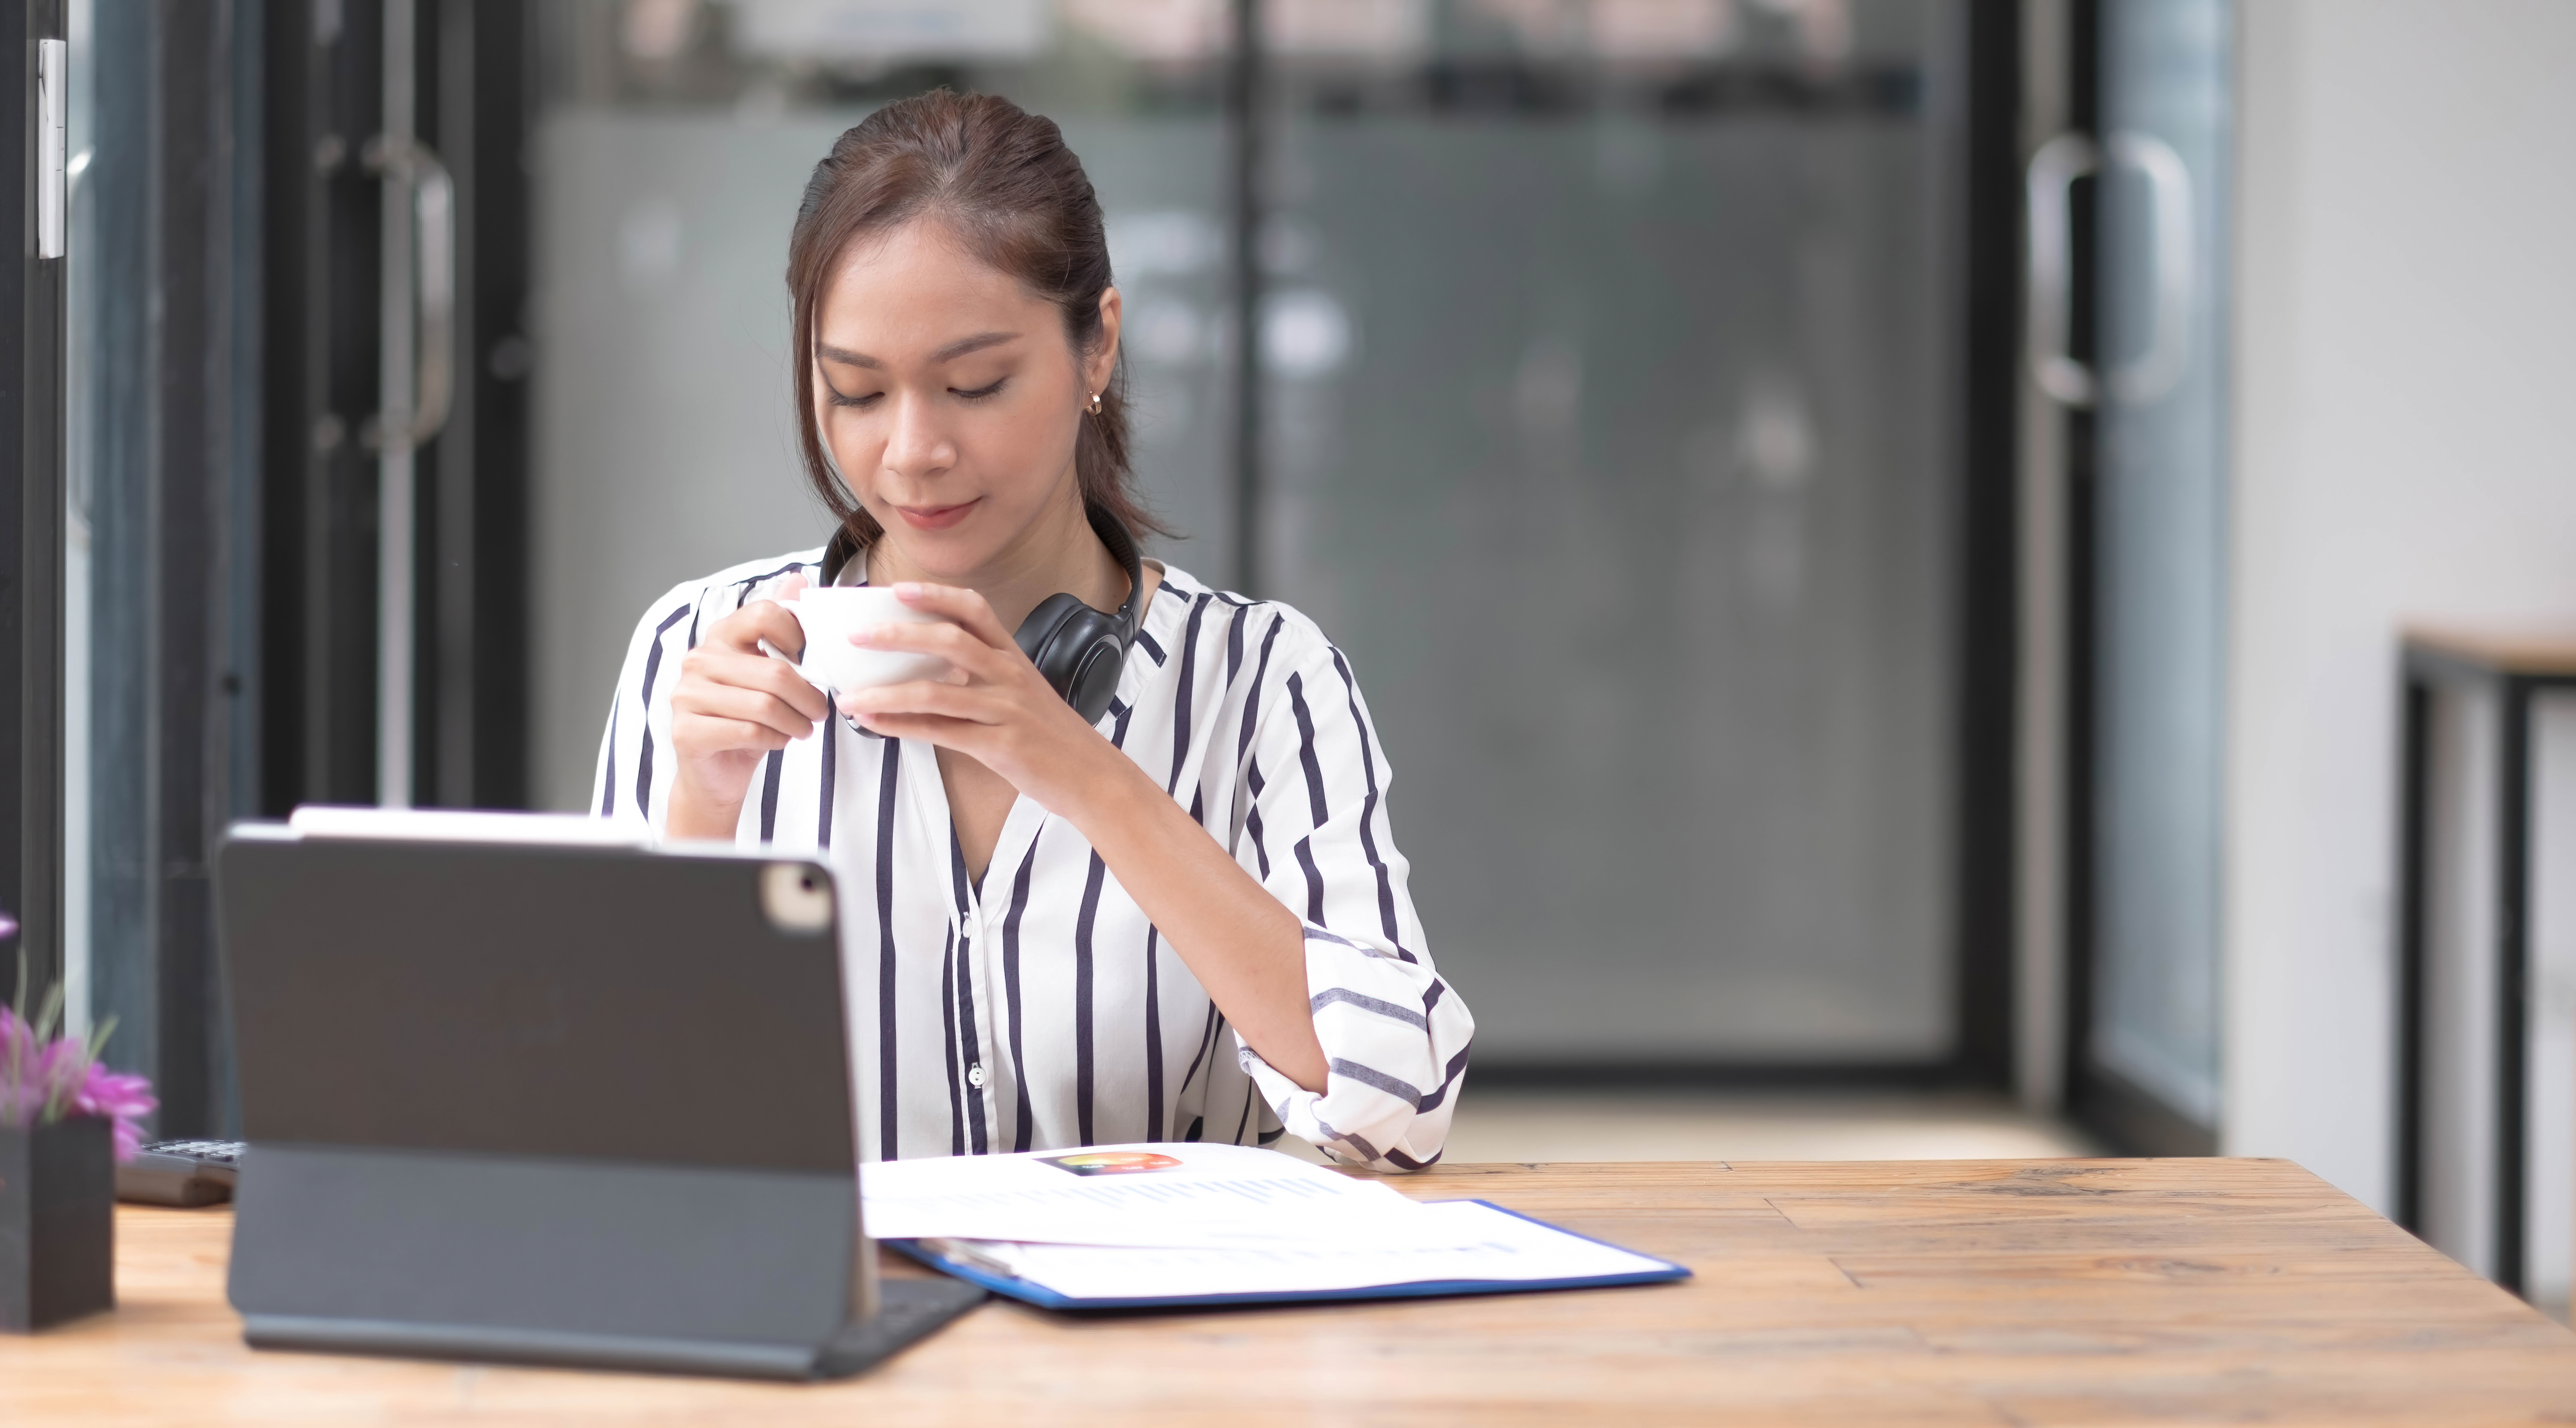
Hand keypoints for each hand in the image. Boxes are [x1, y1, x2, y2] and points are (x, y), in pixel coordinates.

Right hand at [666, 574, 832, 837]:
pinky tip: (779, 741)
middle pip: (775, 672)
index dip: (798, 636)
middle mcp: (698, 660)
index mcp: (720, 636)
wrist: (716, 772)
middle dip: (809, 697)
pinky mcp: (686, 731)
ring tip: (803, 729)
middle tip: (820, 712)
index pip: (766, 614)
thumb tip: (800, 577)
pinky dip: (775, 740)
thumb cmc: (747, 718)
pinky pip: (749, 732)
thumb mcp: (768, 670)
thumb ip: (780, 625)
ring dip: (796, 722)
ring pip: (765, 706)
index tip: (808, 661)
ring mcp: (686, 695)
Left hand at [835, 582, 1137, 816]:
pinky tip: (874, 724)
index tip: (899, 589)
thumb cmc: (1050, 734)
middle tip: (857, 636)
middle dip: (898, 635)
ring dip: (886, 693)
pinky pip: (940, 733)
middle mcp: (1009, 675)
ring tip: (849, 697)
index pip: (974, 610)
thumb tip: (925, 667)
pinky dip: (901, 728)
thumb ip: (982, 675)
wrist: (1092, 776)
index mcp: (1013, 656)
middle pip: (949, 640)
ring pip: (935, 693)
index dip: (936, 596)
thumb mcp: (1021, 693)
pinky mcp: (1000, 745)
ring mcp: (1005, 710)